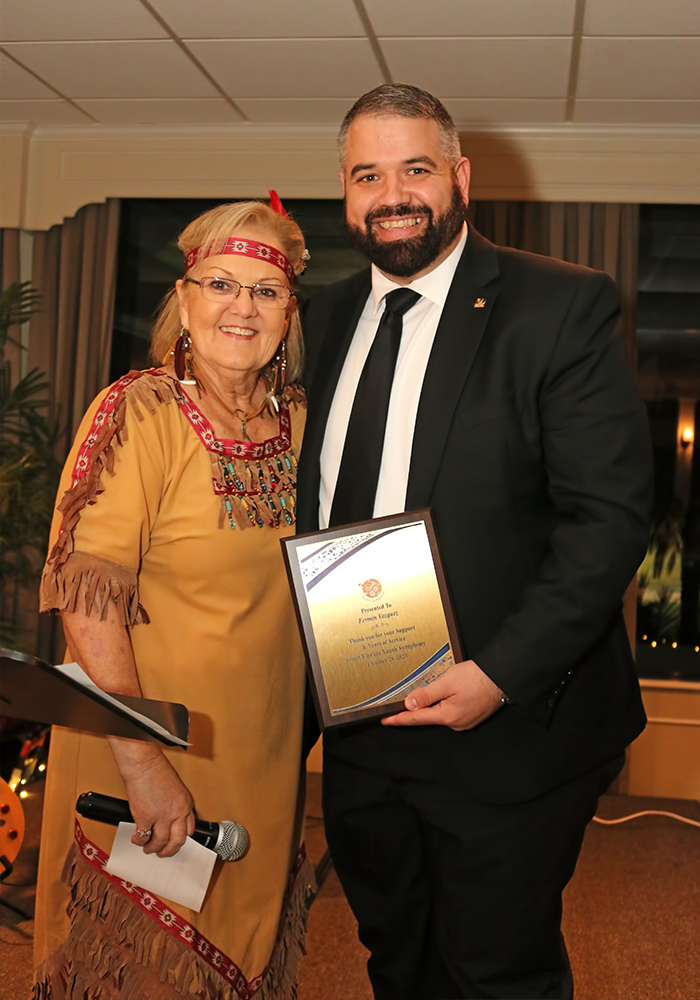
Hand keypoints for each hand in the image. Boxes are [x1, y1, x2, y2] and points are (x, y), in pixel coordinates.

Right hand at [109, 739, 195, 856]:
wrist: (143, 762)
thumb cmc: (155, 769)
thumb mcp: (174, 788)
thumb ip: (174, 804)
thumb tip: (168, 818)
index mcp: (185, 803)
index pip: (189, 829)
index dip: (181, 838)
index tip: (175, 841)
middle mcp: (177, 812)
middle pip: (177, 841)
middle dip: (170, 851)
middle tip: (163, 853)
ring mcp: (161, 816)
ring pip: (160, 843)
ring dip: (152, 849)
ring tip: (147, 848)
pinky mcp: (145, 817)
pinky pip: (143, 837)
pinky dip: (139, 841)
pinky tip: (136, 840)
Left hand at [381, 659, 504, 730]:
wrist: (502, 675)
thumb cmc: (478, 677)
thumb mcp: (447, 681)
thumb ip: (426, 694)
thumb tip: (409, 704)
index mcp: (448, 716)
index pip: (417, 719)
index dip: (400, 719)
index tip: (386, 720)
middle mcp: (456, 723)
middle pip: (429, 715)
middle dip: (420, 705)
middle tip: (412, 692)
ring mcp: (465, 721)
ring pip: (441, 711)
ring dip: (436, 701)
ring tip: (442, 684)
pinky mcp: (471, 715)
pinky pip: (452, 710)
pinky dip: (446, 701)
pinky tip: (450, 690)